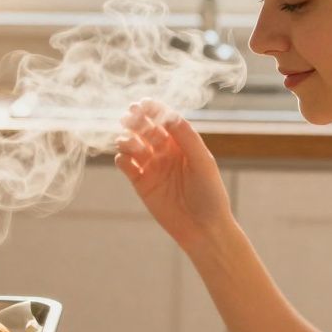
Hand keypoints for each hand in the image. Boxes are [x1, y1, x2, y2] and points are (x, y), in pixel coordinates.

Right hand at [116, 99, 232, 249]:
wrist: (203, 228)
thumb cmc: (209, 194)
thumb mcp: (202, 162)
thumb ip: (187, 138)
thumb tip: (168, 116)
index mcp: (183, 143)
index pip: (165, 120)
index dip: (153, 109)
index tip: (141, 103)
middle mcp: (166, 152)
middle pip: (146, 130)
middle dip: (136, 121)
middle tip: (128, 117)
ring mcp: (152, 167)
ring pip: (133, 145)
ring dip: (127, 140)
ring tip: (126, 142)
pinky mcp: (141, 183)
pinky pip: (126, 165)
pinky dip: (122, 159)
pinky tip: (124, 159)